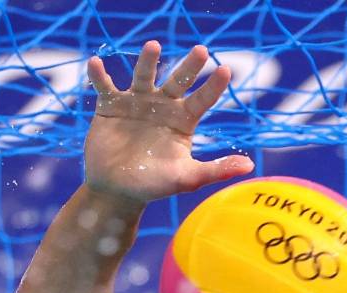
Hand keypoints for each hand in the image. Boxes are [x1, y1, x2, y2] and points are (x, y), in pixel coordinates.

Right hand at [84, 41, 253, 204]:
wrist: (116, 191)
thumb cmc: (154, 186)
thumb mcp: (186, 178)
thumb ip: (215, 170)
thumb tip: (250, 167)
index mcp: (183, 120)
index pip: (202, 99)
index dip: (213, 87)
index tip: (225, 71)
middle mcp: (162, 105)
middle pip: (178, 80)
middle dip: (189, 66)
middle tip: (202, 50)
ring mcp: (136, 102)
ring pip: (143, 76)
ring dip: (147, 61)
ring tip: (153, 46)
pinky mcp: (110, 106)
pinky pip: (105, 87)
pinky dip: (100, 76)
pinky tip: (96, 64)